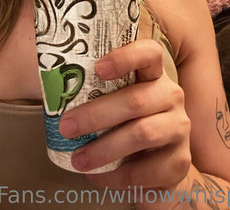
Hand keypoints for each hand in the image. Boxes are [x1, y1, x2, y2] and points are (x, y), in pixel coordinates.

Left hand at [58, 39, 191, 189]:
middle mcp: (171, 95)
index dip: (126, 57)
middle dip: (96, 115)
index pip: (149, 52)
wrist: (157, 164)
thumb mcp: (112, 101)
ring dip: (104, 149)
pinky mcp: (179, 161)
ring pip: (142, 133)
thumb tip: (49, 86)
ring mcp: (179, 128)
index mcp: (152, 74)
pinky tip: (97, 176)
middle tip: (66, 127)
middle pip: (136, 100)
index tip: (98, 68)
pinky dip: (117, 176)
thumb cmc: (125, 123)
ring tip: (78, 159)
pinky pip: (146, 169)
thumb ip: (93, 90)